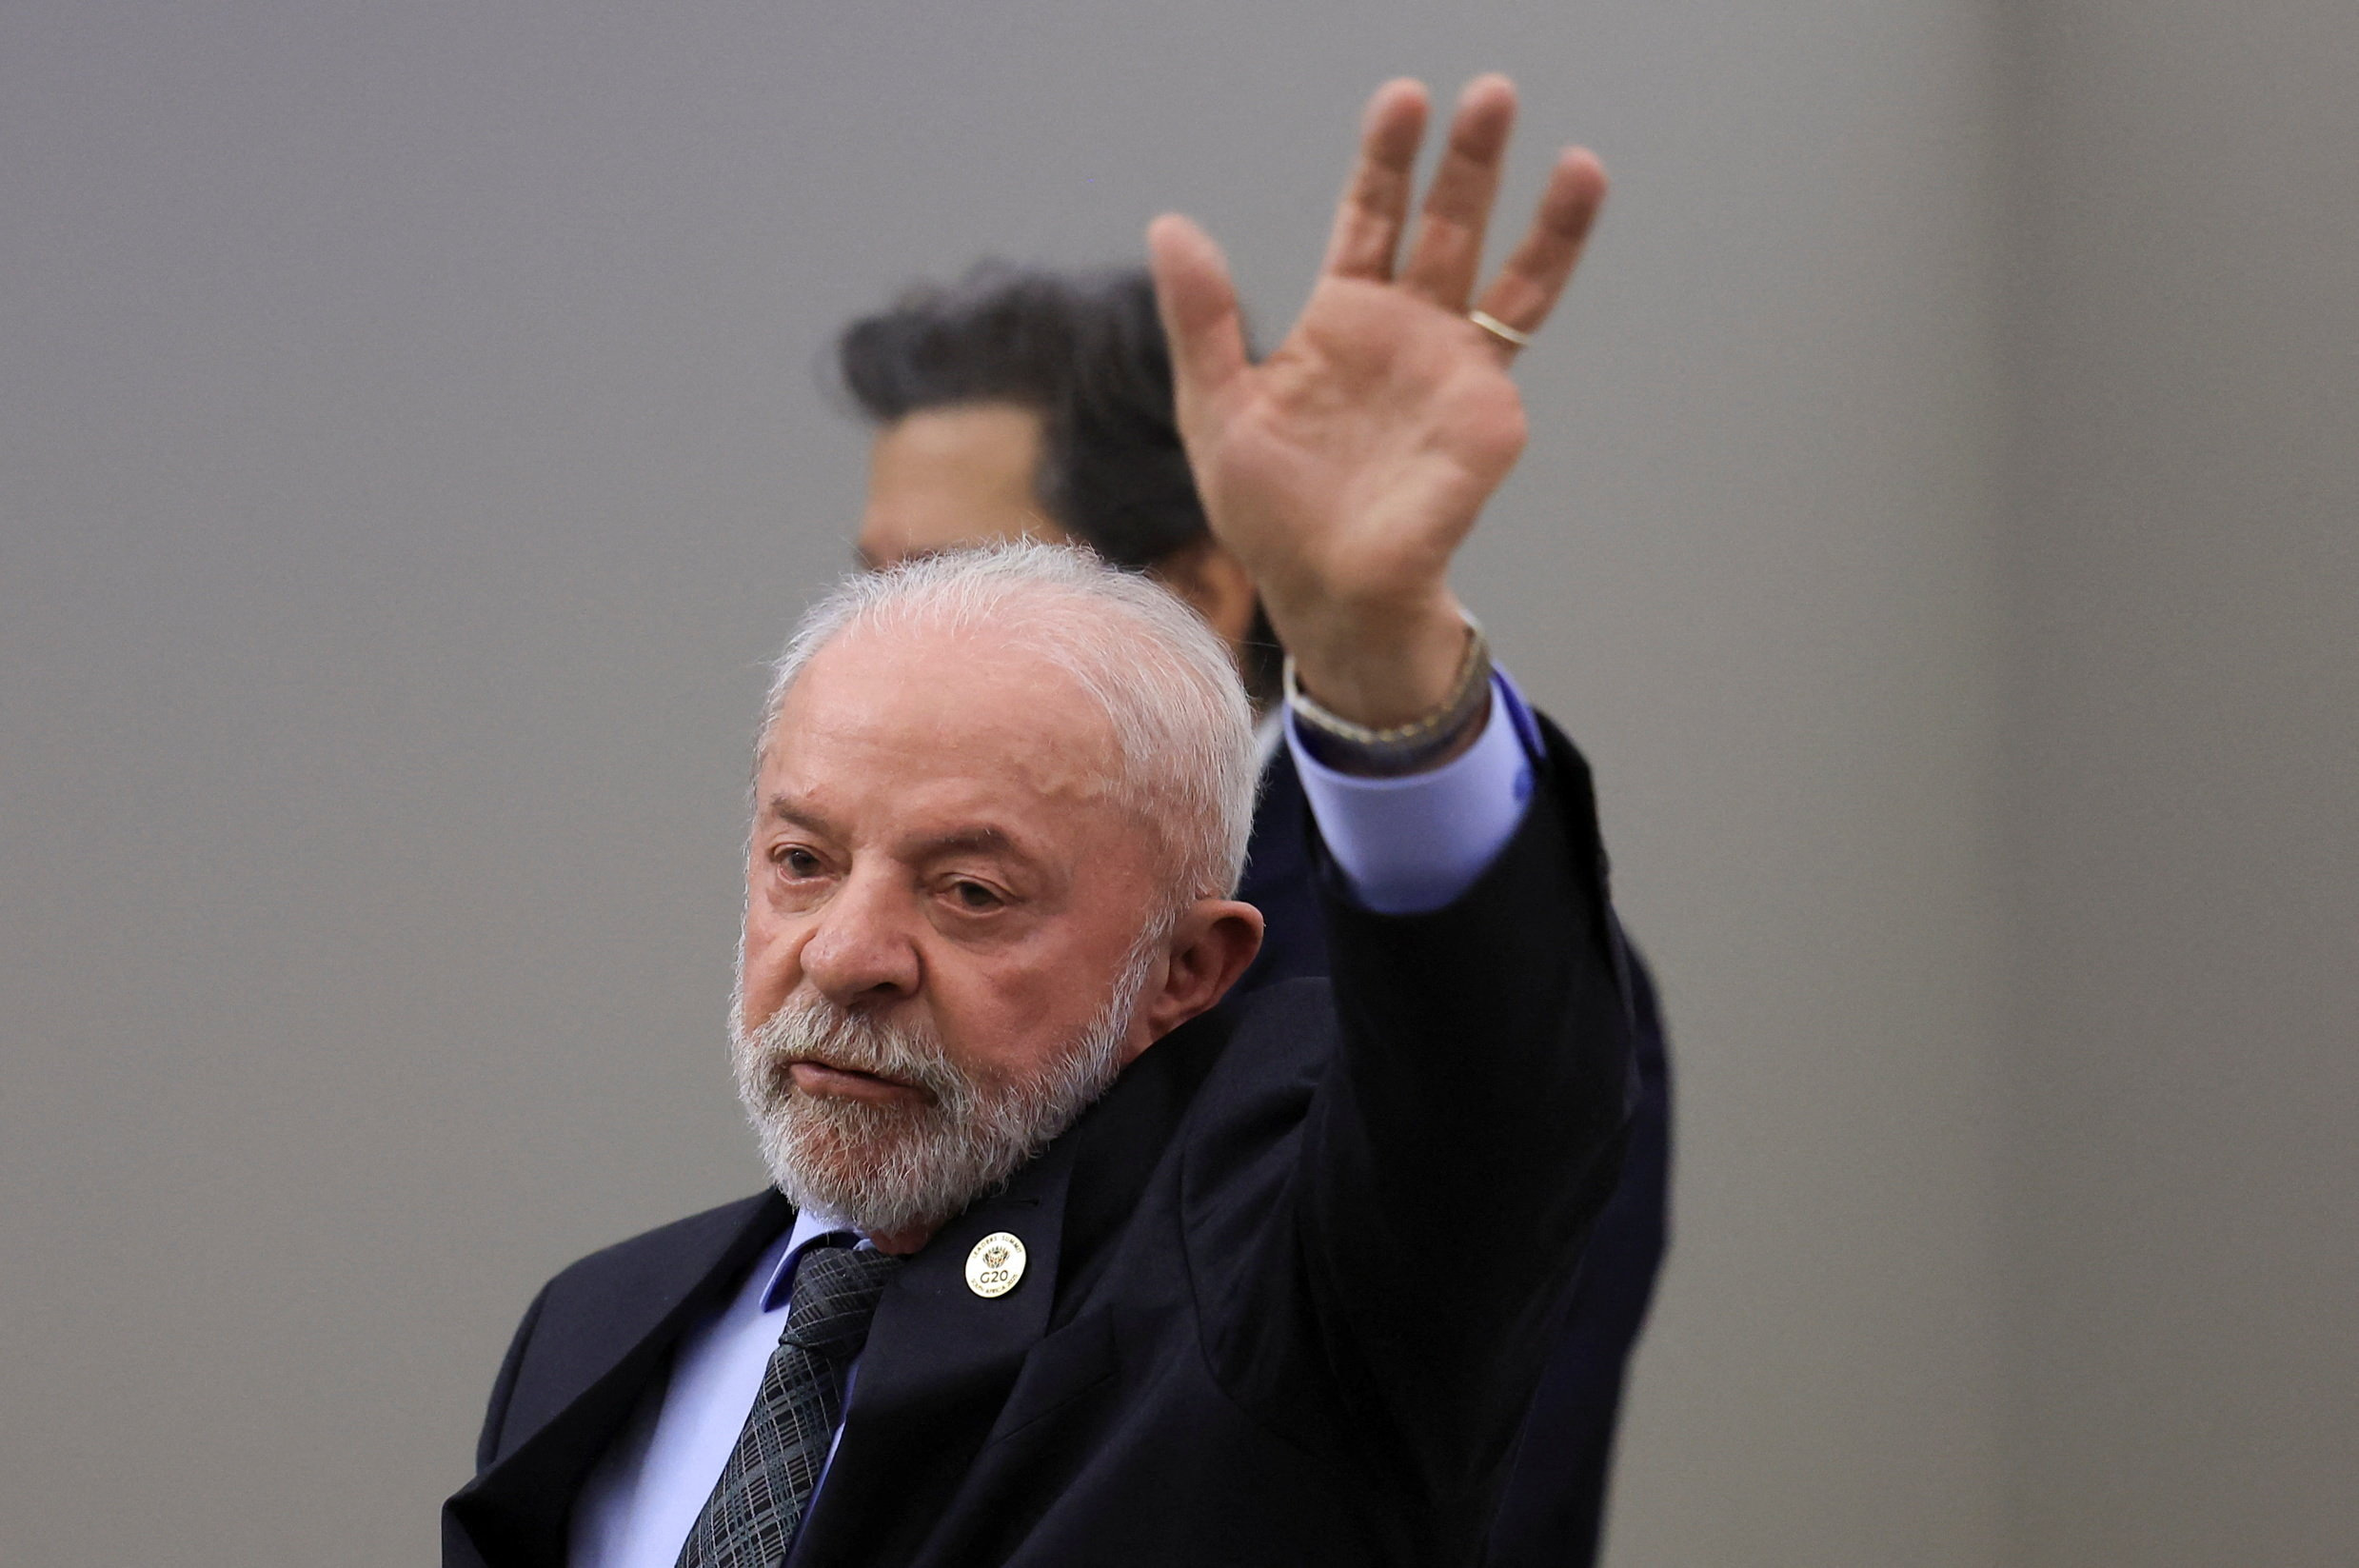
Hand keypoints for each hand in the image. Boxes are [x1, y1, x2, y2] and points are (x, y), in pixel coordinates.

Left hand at [1147, 75, 1604, 726]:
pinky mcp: (1487, 413)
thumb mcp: (1217, 407)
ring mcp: (1455, 371)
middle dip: (1467, 163)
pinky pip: (1520, 340)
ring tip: (1576, 157)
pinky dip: (1554, 278)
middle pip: (1446, 226)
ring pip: (1507, 275)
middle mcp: (1408, 333)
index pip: (1370, 220)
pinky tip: (1568, 229)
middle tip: (1491, 93)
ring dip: (1542, 217)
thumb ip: (1201, 318)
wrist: (1324, 591)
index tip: (1404, 102)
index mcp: (1343, 322)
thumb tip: (1171, 225)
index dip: (1387, 163)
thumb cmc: (1271, 513)